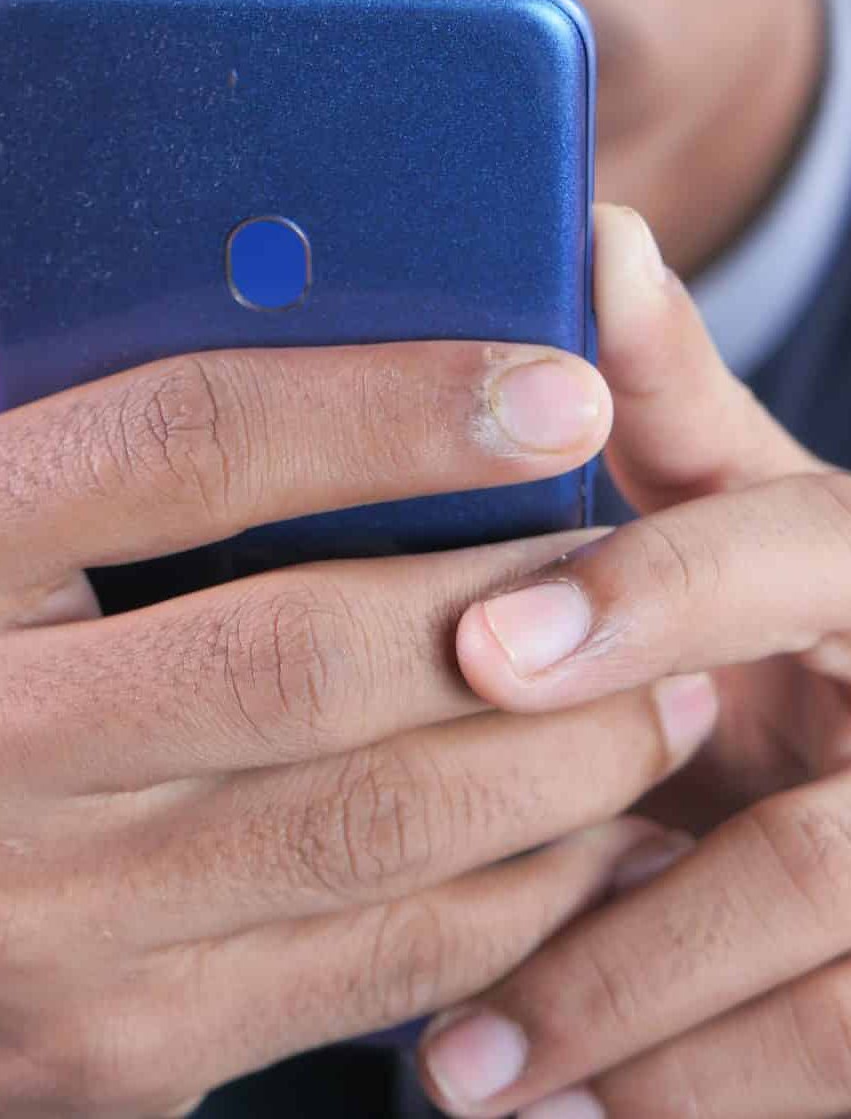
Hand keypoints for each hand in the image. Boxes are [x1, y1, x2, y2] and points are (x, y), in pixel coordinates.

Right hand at [0, 152, 712, 1118]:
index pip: (164, 448)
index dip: (376, 407)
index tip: (546, 386)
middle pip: (291, 658)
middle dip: (502, 599)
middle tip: (632, 551)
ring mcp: (24, 921)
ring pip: (360, 830)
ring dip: (546, 753)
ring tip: (654, 686)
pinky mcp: (119, 1045)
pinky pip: (368, 966)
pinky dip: (509, 890)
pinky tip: (578, 823)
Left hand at [416, 204, 850, 1117]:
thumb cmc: (790, 621)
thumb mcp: (744, 506)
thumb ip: (670, 399)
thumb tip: (589, 223)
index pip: (789, 556)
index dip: (647, 602)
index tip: (485, 650)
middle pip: (821, 851)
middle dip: (626, 932)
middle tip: (440, 984)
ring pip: (832, 987)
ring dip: (635, 1042)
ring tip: (463, 1078)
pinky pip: (840, 1071)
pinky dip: (692, 1101)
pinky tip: (560, 1107)